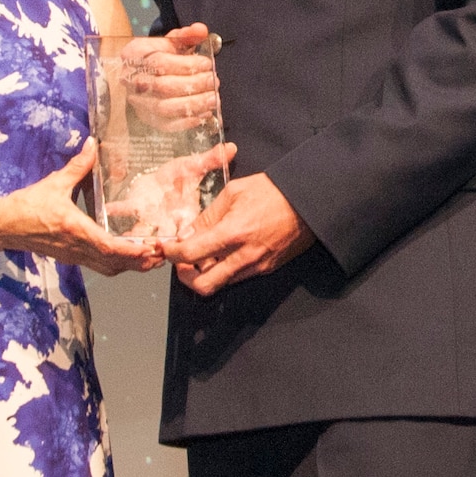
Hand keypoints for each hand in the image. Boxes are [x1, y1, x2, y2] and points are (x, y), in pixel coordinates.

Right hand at [0, 140, 166, 275]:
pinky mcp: (71, 256)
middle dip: (140, 262)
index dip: (132, 251)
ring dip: (130, 266)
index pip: (109, 247)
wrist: (4, 226)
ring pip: (108, 268)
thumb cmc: (27, 206)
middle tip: (161, 254)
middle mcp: (77, 247)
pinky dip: (116, 264)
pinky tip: (126, 255)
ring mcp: (74, 255)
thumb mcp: (54, 183)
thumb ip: (77, 165)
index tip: (150, 249)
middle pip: (115, 264)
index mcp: (75, 229)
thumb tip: (92, 144)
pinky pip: (99, 265)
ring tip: (150, 257)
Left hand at [104, 141, 236, 243]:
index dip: (181, 243)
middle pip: (163, 242)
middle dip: (154, 249)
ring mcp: (152, 217)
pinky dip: (116, 209)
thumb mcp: (197, 167)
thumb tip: (230, 148)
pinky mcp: (137, 206)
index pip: (186, 235)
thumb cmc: (182, 175)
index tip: (173, 246)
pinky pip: (125, 209)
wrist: (169, 174)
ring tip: (124, 241)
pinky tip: (108, 209)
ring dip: (134, 238)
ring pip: (143, 233)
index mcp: (186, 217)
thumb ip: (211, 160)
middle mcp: (169, 222)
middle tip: (144, 251)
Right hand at [118, 22, 220, 132]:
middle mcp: (131, 80)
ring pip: (165, 108)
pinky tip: (204, 114)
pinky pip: (166, 126)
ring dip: (194, 104)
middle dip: (194, 85)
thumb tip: (201, 30)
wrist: (145, 75)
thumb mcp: (172, 41)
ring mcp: (138, 103)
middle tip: (214, 81)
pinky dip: (188, 122)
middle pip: (163, 86)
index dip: (186, 65)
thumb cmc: (161, 56)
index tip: (207, 64)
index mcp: (134, 55)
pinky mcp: (147, 120)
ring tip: (214, 98)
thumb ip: (187, 35)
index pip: (159, 62)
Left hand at [171, 173, 315, 295]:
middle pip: (203, 284)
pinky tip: (222, 255)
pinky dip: (223, 271)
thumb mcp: (234, 192)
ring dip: (205, 274)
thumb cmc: (272, 191)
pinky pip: (237, 277)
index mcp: (233, 232)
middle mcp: (244, 255)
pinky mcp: (266, 268)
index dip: (172, 254)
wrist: (308, 202)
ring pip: (220, 284)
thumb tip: (188, 232)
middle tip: (181, 262)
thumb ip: (208, 215)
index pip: (191, 254)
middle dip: (186, 277)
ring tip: (201, 256)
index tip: (167, 249)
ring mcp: (256, 266)